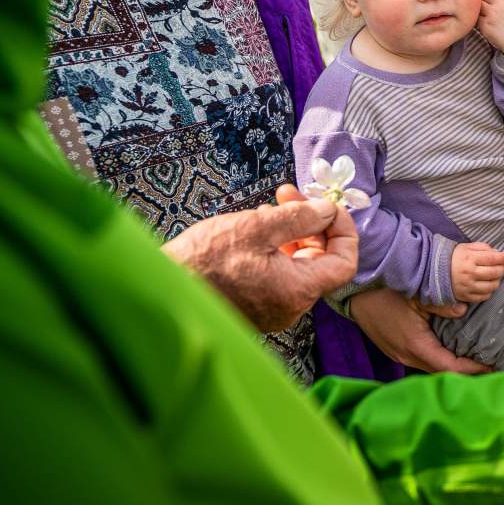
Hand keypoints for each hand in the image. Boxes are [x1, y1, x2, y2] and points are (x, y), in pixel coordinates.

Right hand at [162, 185, 357, 331]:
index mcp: (297, 291)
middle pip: (320, 260)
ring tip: (266, 208)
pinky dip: (274, 248)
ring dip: (290, 232)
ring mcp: (272, 309)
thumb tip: (328, 210)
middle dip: (311, 223)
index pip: (344, 263)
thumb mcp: (255, 227)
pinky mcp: (254, 306)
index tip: (328, 206)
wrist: (159, 289)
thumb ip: (300, 217)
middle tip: (289, 195)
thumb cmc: (202, 260)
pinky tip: (254, 227)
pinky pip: (278, 274)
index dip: (343, 230)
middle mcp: (290, 307)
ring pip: (297, 265)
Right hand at [349, 287, 492, 374]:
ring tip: (475, 360)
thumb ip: (442, 303)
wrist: (355, 291)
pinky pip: (422, 361)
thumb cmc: (384, 290)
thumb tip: (463, 310)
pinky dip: (439, 359)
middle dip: (466, 371)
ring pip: (431, 368)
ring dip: (452, 366)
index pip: (449, 367)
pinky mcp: (396, 350)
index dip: (472, 369)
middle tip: (489, 365)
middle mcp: (406, 356)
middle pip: (441, 372)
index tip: (492, 365)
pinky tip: (452, 351)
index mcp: (414, 345)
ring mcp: (399, 355)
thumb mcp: (416, 292)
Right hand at [451, 241, 503, 302]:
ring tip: (495, 275)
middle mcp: (469, 273)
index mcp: (469, 259)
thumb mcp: (466, 247)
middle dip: (503, 268)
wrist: (433, 271)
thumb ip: (483, 248)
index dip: (503, 257)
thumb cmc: (452, 257)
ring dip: (498, 280)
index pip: (492, 258)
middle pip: (495, 272)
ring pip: (492, 286)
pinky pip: (484, 296)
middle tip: (503, 265)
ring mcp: (468, 286)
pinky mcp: (465, 296)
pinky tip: (487, 284)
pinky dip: (489, 291)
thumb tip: (498, 253)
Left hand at [477, 0, 503, 58]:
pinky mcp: (485, 24)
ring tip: (489, 19)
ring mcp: (491, 14)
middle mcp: (500, 3)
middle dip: (485, 3)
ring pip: (478, 7)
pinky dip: (481, 22)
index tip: (494, 5)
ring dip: (481, 11)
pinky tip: (490, 27)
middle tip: (490, 12)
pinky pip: (477, 19)